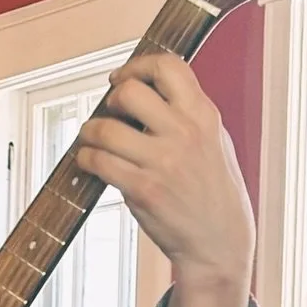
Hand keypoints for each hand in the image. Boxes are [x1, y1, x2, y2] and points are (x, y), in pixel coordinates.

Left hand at [75, 53, 253, 306]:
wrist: (219, 240)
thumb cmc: (212, 190)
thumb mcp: (213, 140)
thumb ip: (184, 113)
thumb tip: (143, 91)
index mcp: (203, 114)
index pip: (168, 67)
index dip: (136, 67)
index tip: (121, 79)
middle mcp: (184, 132)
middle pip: (129, 92)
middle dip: (110, 100)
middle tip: (108, 115)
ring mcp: (162, 161)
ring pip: (105, 128)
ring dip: (90, 132)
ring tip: (92, 140)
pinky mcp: (143, 189)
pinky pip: (99, 162)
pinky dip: (86, 159)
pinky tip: (91, 162)